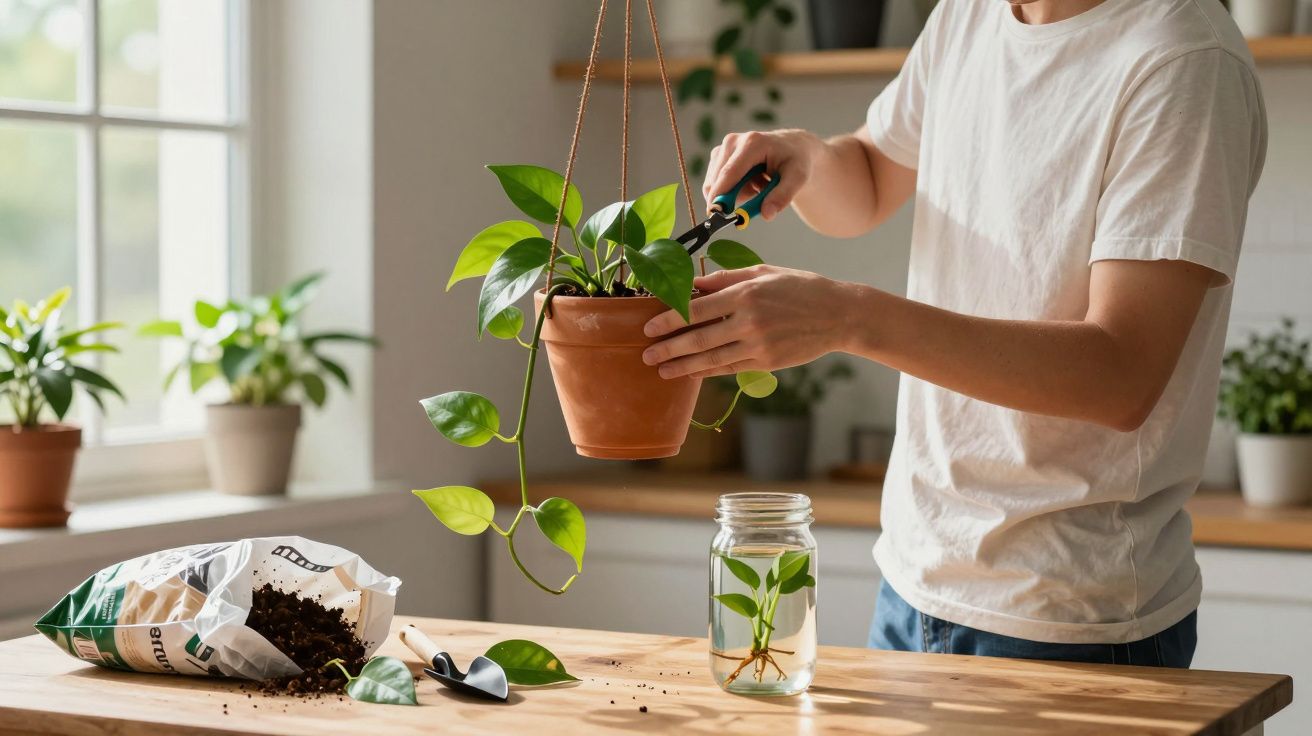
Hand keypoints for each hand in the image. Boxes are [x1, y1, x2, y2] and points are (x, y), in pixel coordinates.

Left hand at [642, 265, 856, 378]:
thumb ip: (726, 278)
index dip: (669, 319)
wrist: (838, 315)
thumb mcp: (763, 272)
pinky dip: (707, 371)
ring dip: (682, 365)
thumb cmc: (799, 288)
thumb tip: (692, 283)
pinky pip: (730, 368)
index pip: (697, 308)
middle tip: (646, 354)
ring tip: (661, 369)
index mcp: (746, 293)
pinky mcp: (768, 362)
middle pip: (698, 337)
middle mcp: (749, 320)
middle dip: (668, 347)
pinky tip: (690, 372)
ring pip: (711, 357)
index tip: (649, 326)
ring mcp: (759, 344)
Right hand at [704, 129, 820, 220]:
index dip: (720, 195)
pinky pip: (717, 184)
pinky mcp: (719, 155)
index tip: (715, 216)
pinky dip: (733, 190)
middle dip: (731, 199)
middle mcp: (733, 141)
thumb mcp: (798, 178)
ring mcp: (724, 148)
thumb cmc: (796, 161)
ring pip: (716, 185)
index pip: (729, 173)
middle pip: (718, 181)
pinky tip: (751, 182)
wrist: (793, 148)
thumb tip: (767, 214)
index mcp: (752, 143)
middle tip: (756, 200)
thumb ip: (783, 196)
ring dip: (735, 194)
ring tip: (759, 185)